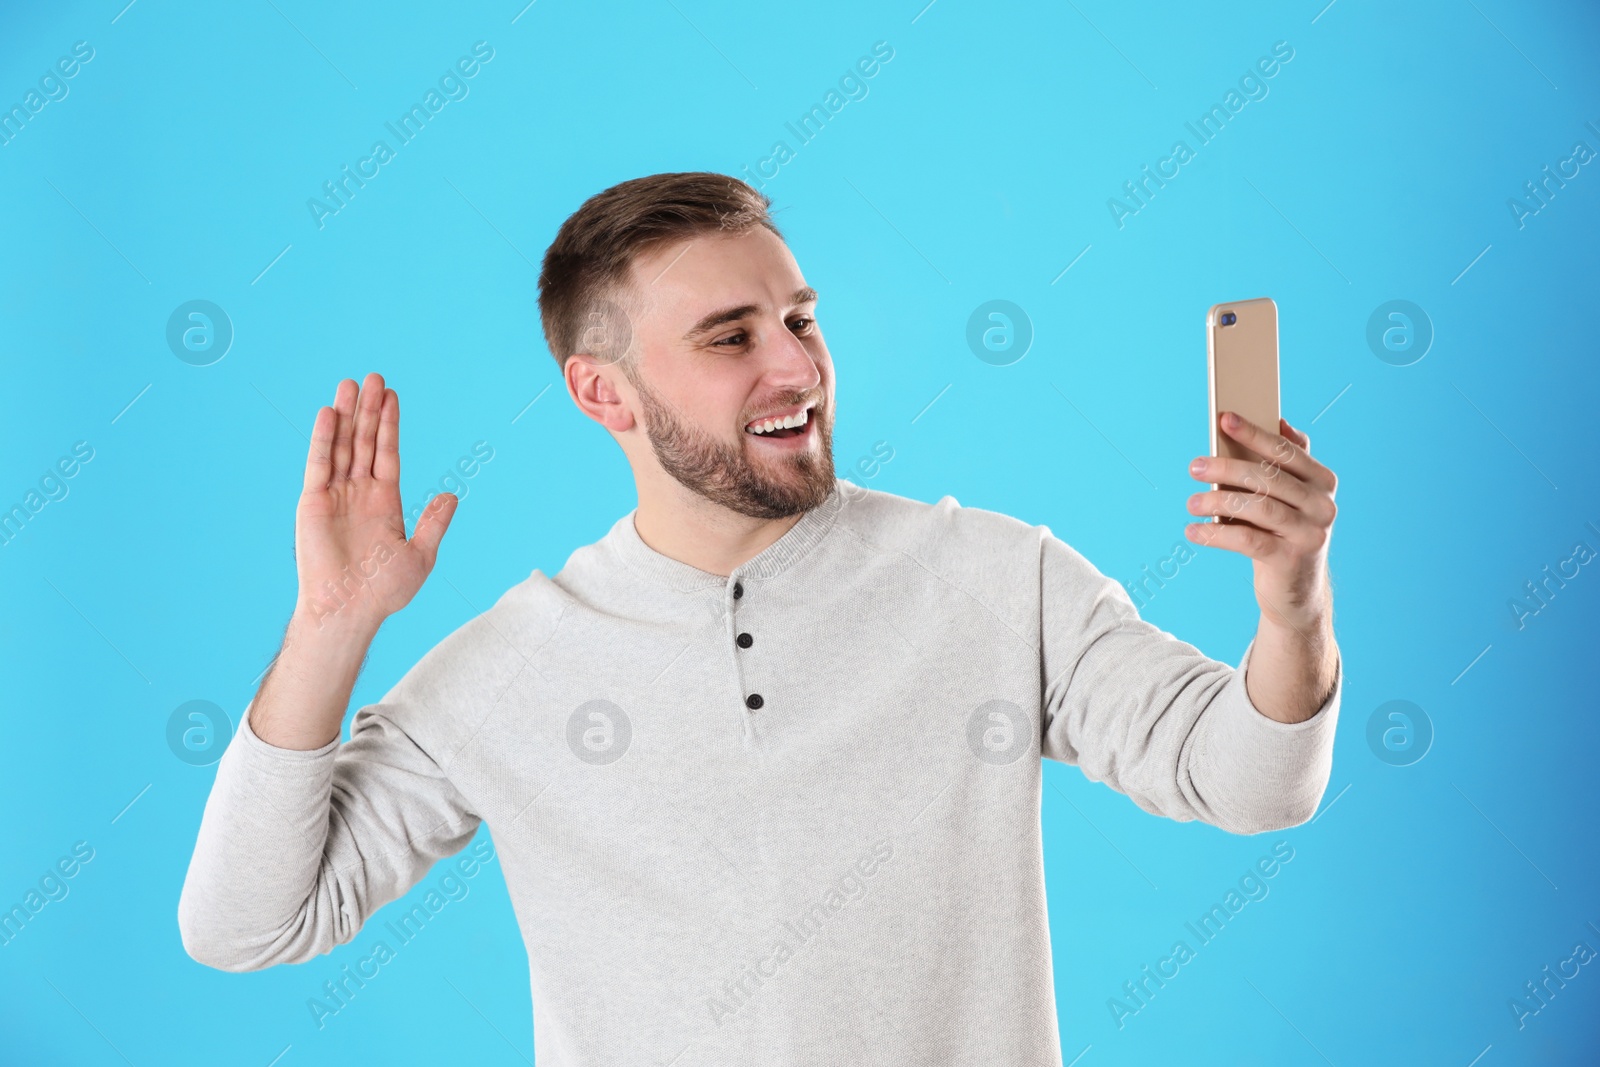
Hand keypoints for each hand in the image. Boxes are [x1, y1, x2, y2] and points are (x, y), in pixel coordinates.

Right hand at [294, 373, 455, 632]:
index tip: (392, 395)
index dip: (390, 424)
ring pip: (342, 446)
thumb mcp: (420, 555)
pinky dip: (325, 439)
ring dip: (347, 416)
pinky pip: (319, 464)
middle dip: (370, 410)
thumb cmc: (384, 591)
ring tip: (351, 384)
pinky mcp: (313, 502)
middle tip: (374, 376)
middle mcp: (358, 493)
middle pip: (365, 441)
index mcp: (384, 501)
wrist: (350, 610)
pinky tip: (331, 413)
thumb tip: (451, 497)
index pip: (387, 452)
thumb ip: (434, 523)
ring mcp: (335, 495)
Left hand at [1184, 412, 1337, 632]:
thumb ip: (1283, 464)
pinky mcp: (1291, 560)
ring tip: (1191, 502)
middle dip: (1227, 468)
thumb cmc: (1282, 532)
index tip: (1224, 418)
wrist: (1296, 590)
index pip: (1287, 451)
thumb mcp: (1288, 498)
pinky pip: (1248, 540)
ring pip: (1259, 508)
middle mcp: (1323, 505)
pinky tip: (1193, 531)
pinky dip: (1216, 534)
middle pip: (1269, 478)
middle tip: (1195, 466)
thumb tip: (1278, 422)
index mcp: (1322, 481)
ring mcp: (1310, 533)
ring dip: (1218, 501)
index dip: (1255, 433)